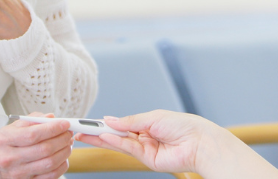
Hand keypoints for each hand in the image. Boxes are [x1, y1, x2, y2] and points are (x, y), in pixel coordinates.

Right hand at [0, 113, 72, 178]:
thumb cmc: (6, 143)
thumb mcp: (13, 127)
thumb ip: (33, 120)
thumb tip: (51, 118)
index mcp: (6, 140)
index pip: (33, 134)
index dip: (53, 128)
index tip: (64, 124)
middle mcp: (10, 158)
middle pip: (44, 149)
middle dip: (62, 139)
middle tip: (68, 133)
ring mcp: (18, 173)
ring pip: (49, 163)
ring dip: (64, 152)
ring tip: (68, 143)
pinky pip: (50, 176)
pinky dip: (61, 166)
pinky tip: (63, 157)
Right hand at [74, 110, 213, 173]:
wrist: (199, 142)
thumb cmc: (183, 125)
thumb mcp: (153, 117)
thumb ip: (129, 121)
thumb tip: (109, 120)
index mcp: (147, 123)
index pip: (121, 123)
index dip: (105, 123)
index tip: (89, 121)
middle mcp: (143, 136)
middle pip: (116, 134)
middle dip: (97, 132)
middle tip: (78, 129)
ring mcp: (144, 149)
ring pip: (117, 143)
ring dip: (100, 139)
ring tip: (83, 134)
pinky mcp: (147, 159)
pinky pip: (127, 149)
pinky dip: (113, 142)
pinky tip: (102, 137)